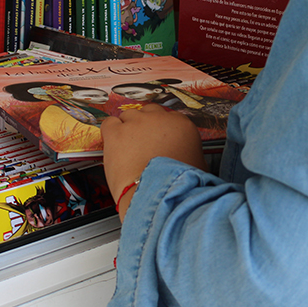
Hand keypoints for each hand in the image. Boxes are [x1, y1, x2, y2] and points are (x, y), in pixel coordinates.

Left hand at [101, 104, 207, 218]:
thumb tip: (191, 158)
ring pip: (128, 116)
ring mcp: (136, 123)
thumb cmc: (177, 184)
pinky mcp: (116, 133)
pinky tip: (113, 142)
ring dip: (127, 128)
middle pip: (148, 113)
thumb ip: (192, 154)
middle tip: (143, 143)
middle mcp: (158, 119)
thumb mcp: (198, 166)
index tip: (159, 139)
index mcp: (181, 125)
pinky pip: (109, 123)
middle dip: (145, 126)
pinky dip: (110, 131)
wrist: (157, 193)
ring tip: (127, 146)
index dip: (162, 130)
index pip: (170, 117)